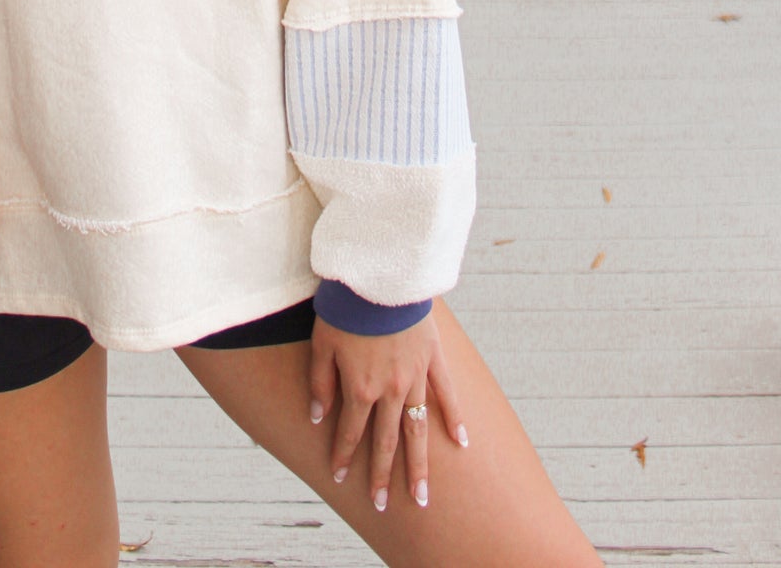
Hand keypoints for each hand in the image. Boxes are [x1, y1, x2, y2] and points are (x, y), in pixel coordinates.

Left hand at [307, 310, 466, 511]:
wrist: (379, 274)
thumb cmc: (345, 308)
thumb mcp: (321, 344)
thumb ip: (321, 383)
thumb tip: (319, 417)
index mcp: (361, 388)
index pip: (350, 433)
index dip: (342, 456)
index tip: (338, 478)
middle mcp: (390, 390)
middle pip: (386, 442)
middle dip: (382, 477)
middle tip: (383, 506)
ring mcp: (415, 377)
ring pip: (417, 429)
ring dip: (419, 465)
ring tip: (421, 496)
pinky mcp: (433, 359)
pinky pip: (447, 395)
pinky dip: (454, 419)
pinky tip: (461, 444)